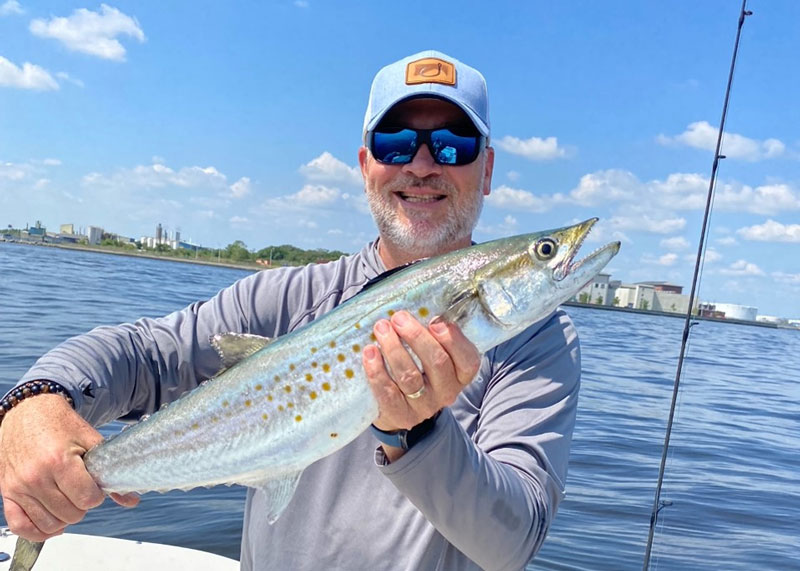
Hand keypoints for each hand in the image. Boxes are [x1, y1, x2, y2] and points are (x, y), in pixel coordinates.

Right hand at [0, 393, 138, 540]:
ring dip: (64, 517)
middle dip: (82, 504)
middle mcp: (36, 477)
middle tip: (81, 488)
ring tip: (68, 499)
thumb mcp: (90, 440)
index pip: (87, 499)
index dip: (97, 494)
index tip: (95, 485)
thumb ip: (110, 470)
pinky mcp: (7, 492)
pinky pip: (20, 526)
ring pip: (49, 524)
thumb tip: (131, 498)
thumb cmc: (59, 424)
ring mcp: (19, 487)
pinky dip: (38, 531)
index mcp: (59, 461)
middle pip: (71, 513)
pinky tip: (53, 524)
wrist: (27, 413)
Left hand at [363, 311, 479, 456]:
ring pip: (410, 376)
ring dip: (394, 349)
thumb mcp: (433, 351)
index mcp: (460, 374)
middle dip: (416, 336)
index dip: (453, 339)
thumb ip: (433, 331)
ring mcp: (424, 406)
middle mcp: (447, 392)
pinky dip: (377, 371)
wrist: (399, 407)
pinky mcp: (400, 415)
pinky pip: (388, 393)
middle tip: (398, 318)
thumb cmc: (418, 366)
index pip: (468, 360)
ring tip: (381, 328)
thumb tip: (419, 300)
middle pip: (437, 363)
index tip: (434, 320)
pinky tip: (370, 352)